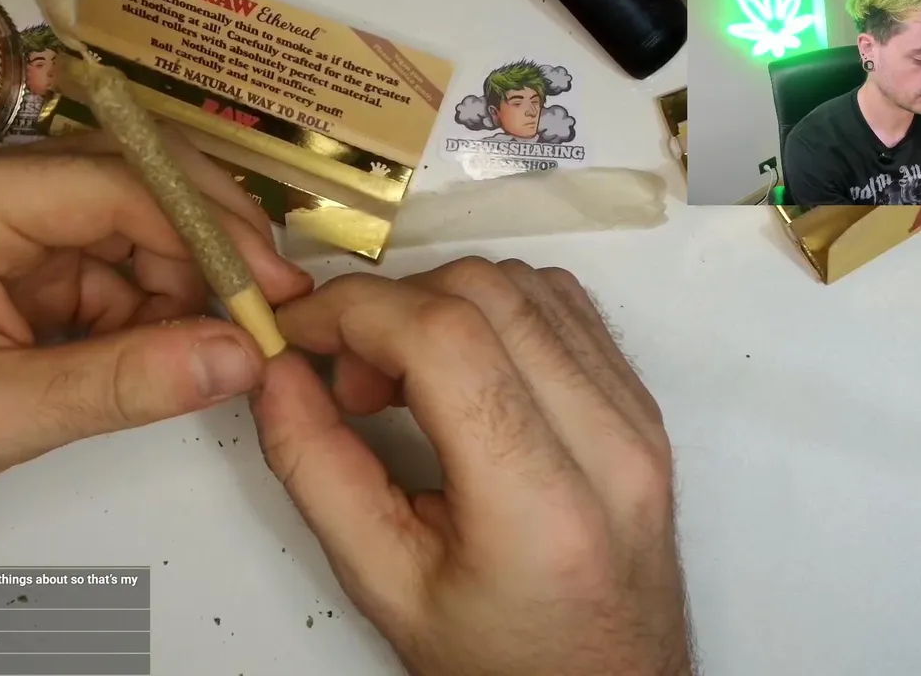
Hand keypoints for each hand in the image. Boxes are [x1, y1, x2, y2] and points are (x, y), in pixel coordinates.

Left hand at [0, 128, 312, 531]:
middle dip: (208, 247)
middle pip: (135, 188)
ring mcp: (13, 227)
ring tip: (218, 347)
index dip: (207, 232)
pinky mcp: (27, 264)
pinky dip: (153, 312)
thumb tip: (233, 358)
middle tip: (268, 306)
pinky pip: (116, 271)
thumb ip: (121, 385)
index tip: (267, 286)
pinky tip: (170, 354)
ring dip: (184, 286)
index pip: (117, 186)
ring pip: (136, 231)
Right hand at [251, 258, 690, 675]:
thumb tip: (276, 371)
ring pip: (523, 284)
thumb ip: (316, 470)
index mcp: (541, 508)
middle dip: (389, 311)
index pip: (445, 340)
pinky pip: (561, 306)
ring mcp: (638, 419)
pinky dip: (492, 313)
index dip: (353, 312)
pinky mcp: (644, 405)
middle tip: (354, 382)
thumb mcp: (383, 585)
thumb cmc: (500, 659)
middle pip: (483, 294)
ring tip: (406, 384)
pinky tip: (461, 372)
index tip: (301, 332)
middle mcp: (610, 447)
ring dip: (440, 307)